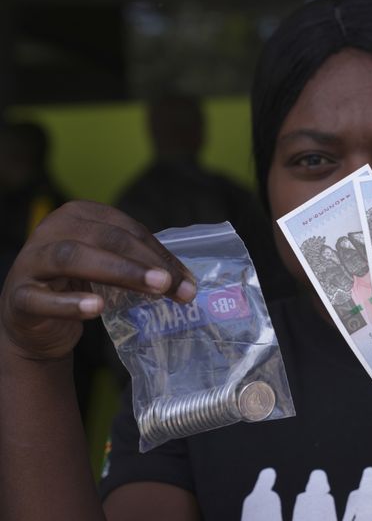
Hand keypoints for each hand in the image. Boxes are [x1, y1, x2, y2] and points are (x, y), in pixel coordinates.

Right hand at [0, 200, 195, 360]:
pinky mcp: (18, 296)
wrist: (33, 322)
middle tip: (174, 284)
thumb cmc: (79, 287)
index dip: (159, 253)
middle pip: (105, 239)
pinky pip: (41, 298)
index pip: (126, 229)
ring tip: (154, 288)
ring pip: (72, 257)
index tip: (188, 281)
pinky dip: (70, 302)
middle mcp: (52, 229)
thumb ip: (141, 267)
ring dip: (119, 272)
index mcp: (79, 215)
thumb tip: (187, 282)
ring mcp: (31, 261)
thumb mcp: (111, 269)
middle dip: (146, 262)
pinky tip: (97, 307)